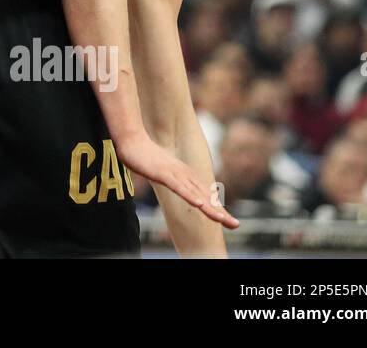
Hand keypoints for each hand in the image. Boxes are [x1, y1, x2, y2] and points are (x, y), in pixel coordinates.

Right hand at [116, 130, 239, 229]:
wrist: (131, 140)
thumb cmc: (145, 156)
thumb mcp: (162, 171)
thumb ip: (172, 179)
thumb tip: (179, 188)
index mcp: (186, 175)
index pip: (205, 195)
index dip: (217, 209)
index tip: (230, 222)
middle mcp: (184, 175)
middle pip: (205, 196)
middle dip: (220, 212)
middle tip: (235, 225)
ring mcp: (174, 174)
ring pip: (195, 193)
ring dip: (209, 207)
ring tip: (222, 219)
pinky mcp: (163, 173)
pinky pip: (178, 187)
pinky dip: (189, 195)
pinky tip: (198, 204)